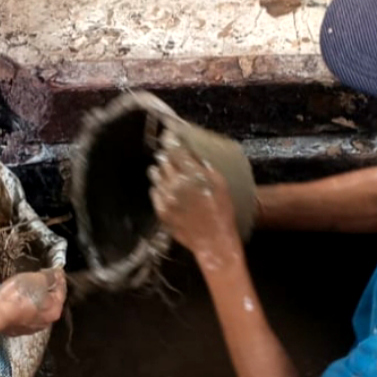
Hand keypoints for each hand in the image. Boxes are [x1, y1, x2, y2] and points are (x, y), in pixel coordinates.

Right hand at [0, 268, 66, 337]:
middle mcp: (46, 322)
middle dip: (47, 288)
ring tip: (29, 285)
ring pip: (37, 307)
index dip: (58, 277)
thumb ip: (50, 276)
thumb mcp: (37, 279)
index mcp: (55, 310)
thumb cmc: (18, 295)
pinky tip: (18, 297)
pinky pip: (25, 312)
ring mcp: (31, 327)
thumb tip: (58, 274)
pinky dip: (25, 304)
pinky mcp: (17, 328)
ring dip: (35, 297)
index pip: (61, 290)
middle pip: (50, 300)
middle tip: (41, 275)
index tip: (54, 268)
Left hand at [149, 139, 243, 265]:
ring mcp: (166, 197)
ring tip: (167, 171)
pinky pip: (154, 191)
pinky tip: (166, 188)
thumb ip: (204, 165)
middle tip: (171, 155)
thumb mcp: (220, 183)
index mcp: (192, 174)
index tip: (168, 134)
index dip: (171, 139)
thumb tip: (192, 152)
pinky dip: (159, 187)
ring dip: (161, 170)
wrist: (214, 242)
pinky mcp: (160, 210)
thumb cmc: (222, 211)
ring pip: (156, 175)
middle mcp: (175, 183)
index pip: (175, 149)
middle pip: (164, 160)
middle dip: (167, 155)